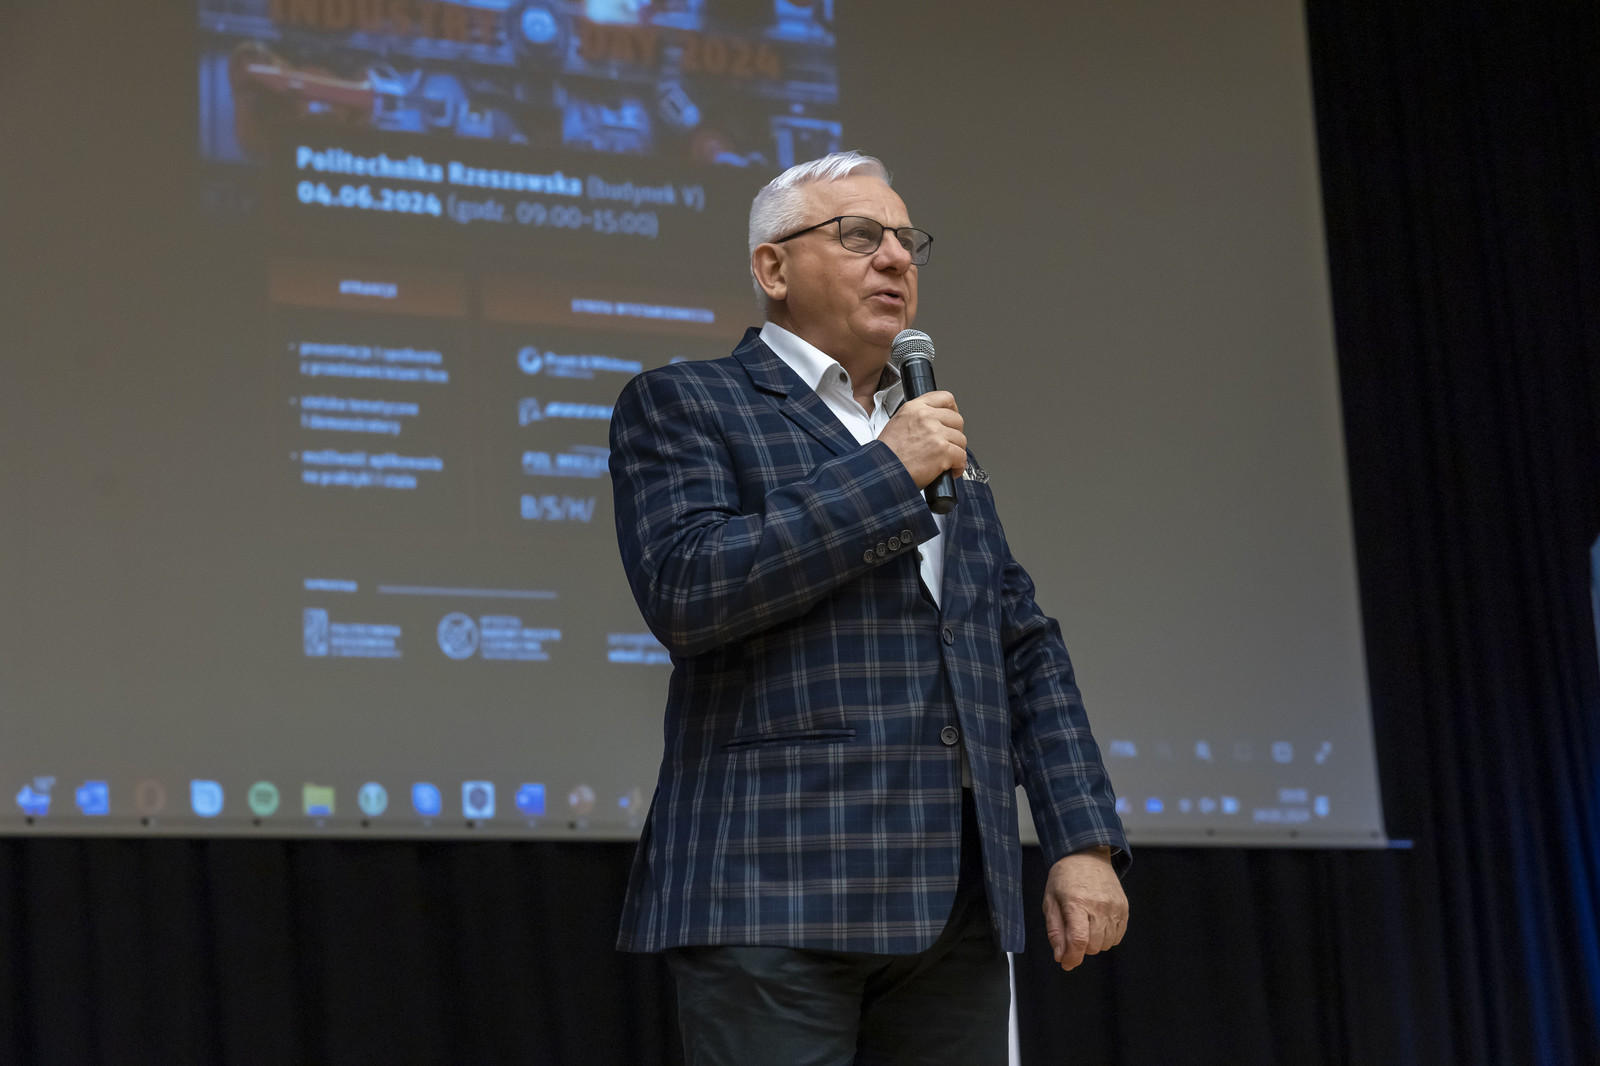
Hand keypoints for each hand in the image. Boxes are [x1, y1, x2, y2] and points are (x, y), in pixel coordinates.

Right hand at [877, 391, 966, 488]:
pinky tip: (950, 470)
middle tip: (948, 444)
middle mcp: (926, 417)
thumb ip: (917, 418)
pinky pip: (962, 456)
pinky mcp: (943, 450)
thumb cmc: (887, 455)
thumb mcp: (897, 424)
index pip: (944, 398)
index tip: (951, 419)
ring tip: (946, 460)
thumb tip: (934, 422)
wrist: (883, 473)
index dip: (952, 410)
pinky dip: (958, 466)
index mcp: (914, 408)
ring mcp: (936, 433)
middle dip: (955, 434)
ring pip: (961, 439)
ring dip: (956, 451)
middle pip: (957, 419)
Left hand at [1043, 847, 1127, 970]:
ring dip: (1094, 942)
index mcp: (1077, 902)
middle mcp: (1099, 905)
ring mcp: (1114, 907)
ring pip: (1106, 944)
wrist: (1086, 855)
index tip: (1066, 963)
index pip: (1079, 940)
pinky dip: (1107, 937)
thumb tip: (1061, 957)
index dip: (1072, 957)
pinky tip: (1098, 923)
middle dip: (1081, 947)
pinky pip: (1118, 937)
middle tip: (1073, 931)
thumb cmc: (1064, 879)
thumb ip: (1055, 931)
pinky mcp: (1124, 908)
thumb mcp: (1050, 901)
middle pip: (1093, 946)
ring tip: (1086, 923)